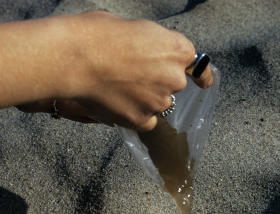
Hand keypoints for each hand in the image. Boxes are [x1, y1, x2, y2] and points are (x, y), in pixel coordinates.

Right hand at [47, 11, 212, 130]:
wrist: (76, 58)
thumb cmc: (99, 34)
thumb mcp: (134, 27)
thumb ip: (151, 42)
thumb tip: (146, 50)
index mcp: (178, 49)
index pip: (196, 66)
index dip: (197, 74)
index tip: (203, 83)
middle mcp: (174, 78)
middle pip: (172, 84)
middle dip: (157, 80)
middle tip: (130, 72)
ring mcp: (158, 101)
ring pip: (157, 103)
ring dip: (144, 98)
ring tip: (117, 86)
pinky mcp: (140, 119)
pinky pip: (145, 121)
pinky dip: (135, 115)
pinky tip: (118, 103)